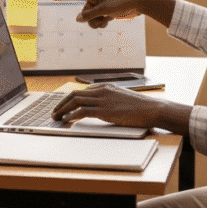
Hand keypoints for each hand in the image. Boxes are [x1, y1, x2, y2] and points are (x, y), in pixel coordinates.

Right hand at [50, 0, 149, 28]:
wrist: (138, 3)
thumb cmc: (122, 2)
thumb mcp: (105, 10)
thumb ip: (90, 15)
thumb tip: (77, 19)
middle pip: (84, 13)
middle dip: (92, 19)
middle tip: (104, 16)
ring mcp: (99, 6)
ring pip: (90, 19)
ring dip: (97, 22)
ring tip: (108, 19)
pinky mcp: (105, 11)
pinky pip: (97, 21)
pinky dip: (102, 23)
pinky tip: (110, 20)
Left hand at [52, 83, 189, 135]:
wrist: (152, 109)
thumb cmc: (140, 107)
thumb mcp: (122, 99)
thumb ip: (110, 100)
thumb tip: (102, 108)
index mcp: (105, 86)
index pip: (81, 91)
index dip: (69, 99)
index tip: (62, 106)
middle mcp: (101, 90)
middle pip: (74, 94)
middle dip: (61, 103)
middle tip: (54, 112)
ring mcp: (102, 99)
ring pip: (74, 101)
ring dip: (62, 110)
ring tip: (56, 118)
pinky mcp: (104, 110)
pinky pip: (81, 111)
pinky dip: (71, 115)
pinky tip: (67, 121)